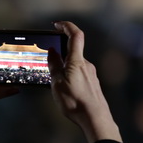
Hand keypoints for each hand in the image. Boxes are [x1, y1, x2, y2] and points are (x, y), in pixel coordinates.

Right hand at [47, 21, 121, 142]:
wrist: (95, 118)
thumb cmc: (75, 101)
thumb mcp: (57, 83)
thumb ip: (54, 66)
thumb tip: (52, 51)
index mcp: (77, 61)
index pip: (75, 35)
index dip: (66, 26)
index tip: (57, 24)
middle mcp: (86, 65)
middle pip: (73, 52)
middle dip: (60, 54)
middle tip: (48, 62)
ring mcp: (91, 75)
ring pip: (75, 65)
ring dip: (64, 69)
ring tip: (54, 83)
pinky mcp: (92, 84)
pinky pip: (78, 75)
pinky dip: (69, 77)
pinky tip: (64, 91)